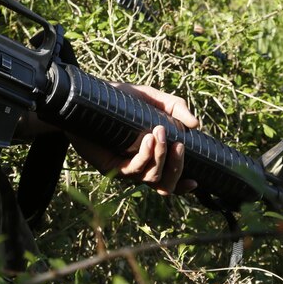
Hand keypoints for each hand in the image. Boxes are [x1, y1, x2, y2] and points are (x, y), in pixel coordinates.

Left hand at [71, 83, 199, 195]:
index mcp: (151, 156)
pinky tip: (148, 139)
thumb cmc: (119, 99)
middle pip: (166, 184)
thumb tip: (196, 124)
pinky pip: (132, 170)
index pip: (170, 180)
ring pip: (152, 178)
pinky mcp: (109, 166)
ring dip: (161, 157)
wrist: (86, 98)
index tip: (196, 180)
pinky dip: (145, 156)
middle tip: (178, 144)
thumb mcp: (151, 98)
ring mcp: (124, 168)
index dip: (183, 185)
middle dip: (176, 165)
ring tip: (159, 132)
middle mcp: (139, 167)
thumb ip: (174, 107)